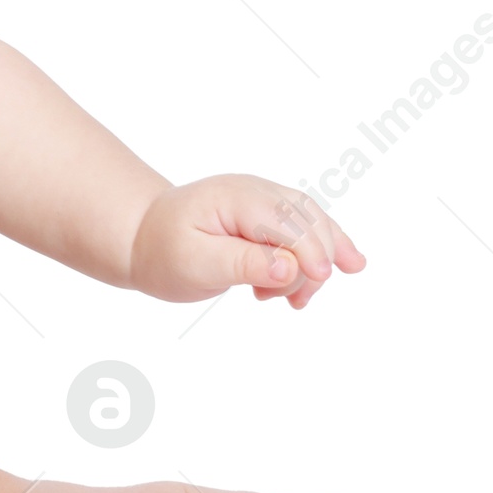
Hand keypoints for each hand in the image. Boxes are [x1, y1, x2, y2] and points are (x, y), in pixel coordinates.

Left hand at [129, 174, 364, 308]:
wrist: (144, 237)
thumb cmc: (164, 252)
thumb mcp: (194, 264)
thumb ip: (242, 264)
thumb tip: (289, 267)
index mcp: (233, 197)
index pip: (285, 220)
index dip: (308, 249)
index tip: (318, 279)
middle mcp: (255, 190)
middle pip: (306, 221)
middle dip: (312, 264)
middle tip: (293, 302)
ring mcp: (264, 198)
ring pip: (312, 223)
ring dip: (317, 262)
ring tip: (296, 301)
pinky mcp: (269, 213)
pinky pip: (306, 226)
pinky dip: (322, 249)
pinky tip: (348, 266)